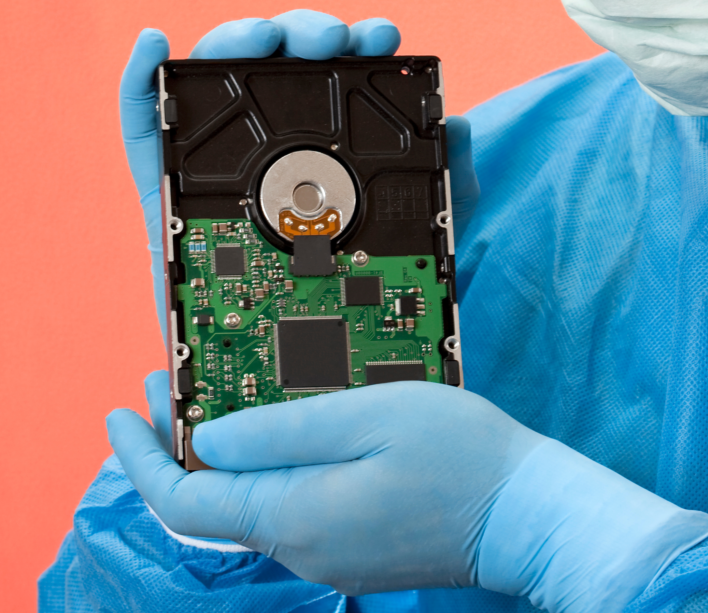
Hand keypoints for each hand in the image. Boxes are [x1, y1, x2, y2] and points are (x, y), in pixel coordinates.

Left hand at [108, 371, 707, 612]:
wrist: (527, 517)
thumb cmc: (461, 457)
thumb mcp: (369, 417)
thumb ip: (281, 431)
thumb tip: (210, 439)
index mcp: (295, 516)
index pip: (185, 499)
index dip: (141, 456)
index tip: (122, 410)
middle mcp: (303, 551)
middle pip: (213, 505)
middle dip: (180, 447)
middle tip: (170, 385)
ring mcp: (332, 559)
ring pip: (252, 508)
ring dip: (225, 458)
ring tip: (222, 399)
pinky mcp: (358, 554)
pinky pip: (290, 514)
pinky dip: (265, 475)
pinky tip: (281, 438)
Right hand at [120, 11, 478, 338]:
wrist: (316, 371)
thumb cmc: (362, 302)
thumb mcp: (427, 242)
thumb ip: (450, 186)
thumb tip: (457, 125)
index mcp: (328, 158)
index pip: (336, 86)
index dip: (357, 49)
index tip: (384, 38)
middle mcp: (272, 159)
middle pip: (274, 73)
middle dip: (303, 37)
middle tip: (333, 42)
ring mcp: (217, 174)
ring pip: (214, 87)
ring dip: (235, 43)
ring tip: (264, 39)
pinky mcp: (165, 198)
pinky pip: (142, 130)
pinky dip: (141, 80)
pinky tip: (158, 45)